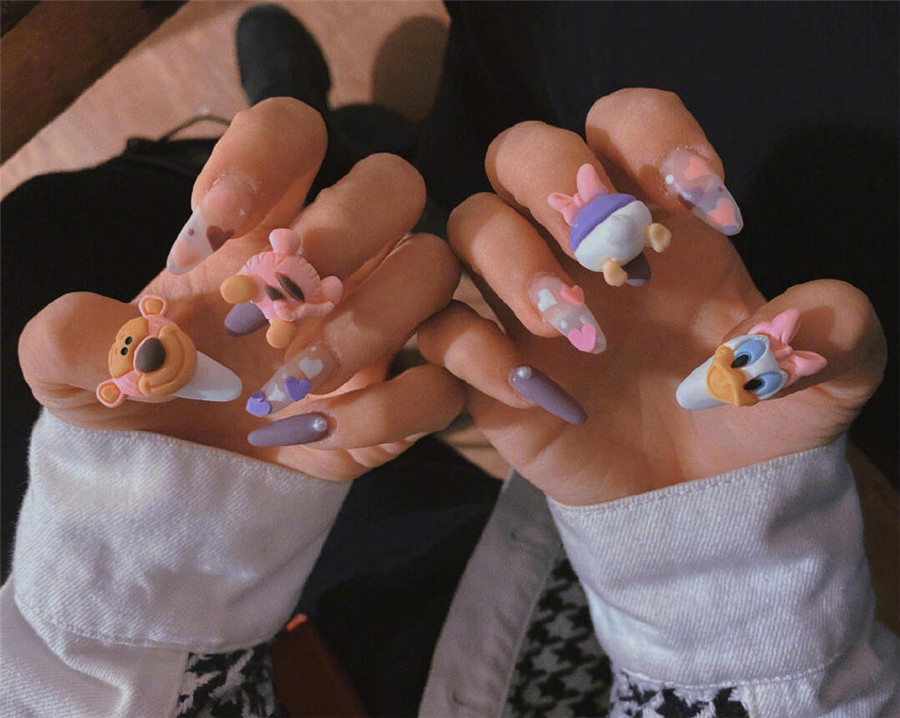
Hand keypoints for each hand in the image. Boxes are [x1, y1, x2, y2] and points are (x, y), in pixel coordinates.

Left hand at [19, 99, 462, 480]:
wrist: (180, 480)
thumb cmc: (138, 402)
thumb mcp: (75, 372)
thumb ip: (73, 339)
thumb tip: (126, 337)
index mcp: (259, 228)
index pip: (296, 134)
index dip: (270, 151)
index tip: (218, 219)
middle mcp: (335, 262)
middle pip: (394, 183)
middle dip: (348, 226)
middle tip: (286, 292)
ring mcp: (382, 325)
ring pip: (435, 271)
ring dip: (368, 324)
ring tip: (291, 382)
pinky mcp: (405, 398)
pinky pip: (440, 383)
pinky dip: (384, 412)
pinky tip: (314, 434)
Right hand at [419, 89, 885, 504]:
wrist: (703, 497)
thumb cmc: (755, 415)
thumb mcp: (825, 374)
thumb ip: (834, 333)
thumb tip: (799, 323)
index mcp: (657, 218)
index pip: (624, 121)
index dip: (653, 136)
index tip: (707, 204)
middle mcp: (580, 245)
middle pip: (521, 151)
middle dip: (554, 183)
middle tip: (605, 249)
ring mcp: (527, 302)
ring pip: (469, 226)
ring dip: (513, 262)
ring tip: (576, 328)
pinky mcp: (493, 367)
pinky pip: (444, 330)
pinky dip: (474, 349)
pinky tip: (536, 392)